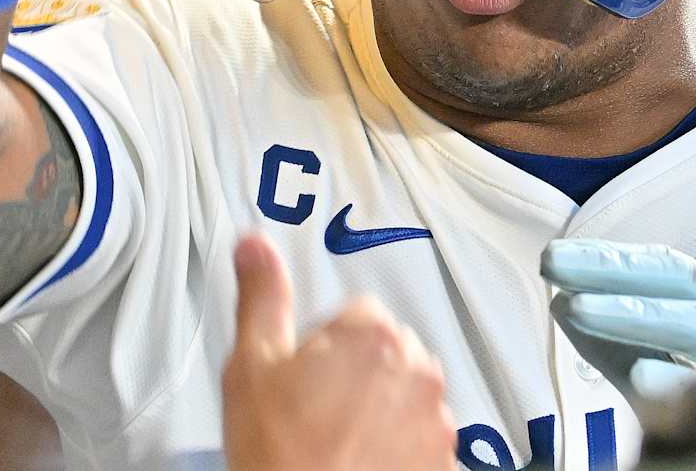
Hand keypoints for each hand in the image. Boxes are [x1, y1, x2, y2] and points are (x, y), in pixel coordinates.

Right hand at [222, 236, 457, 470]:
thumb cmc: (277, 458)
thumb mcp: (250, 367)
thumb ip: (261, 296)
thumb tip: (255, 245)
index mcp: (373, 335)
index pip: (356, 313)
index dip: (324, 345)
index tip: (305, 377)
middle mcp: (417, 370)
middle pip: (387, 350)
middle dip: (358, 372)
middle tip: (316, 412)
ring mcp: (436, 419)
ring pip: (407, 393)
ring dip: (382, 408)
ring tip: (337, 443)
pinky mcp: (445, 462)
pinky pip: (423, 437)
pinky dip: (400, 447)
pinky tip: (362, 463)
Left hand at [542, 240, 695, 389]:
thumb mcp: (664, 370)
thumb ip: (618, 343)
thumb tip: (560, 303)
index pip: (673, 270)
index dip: (613, 259)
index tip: (555, 256)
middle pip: (688, 282)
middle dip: (615, 270)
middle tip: (551, 264)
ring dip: (637, 315)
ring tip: (577, 309)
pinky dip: (684, 380)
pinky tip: (640, 377)